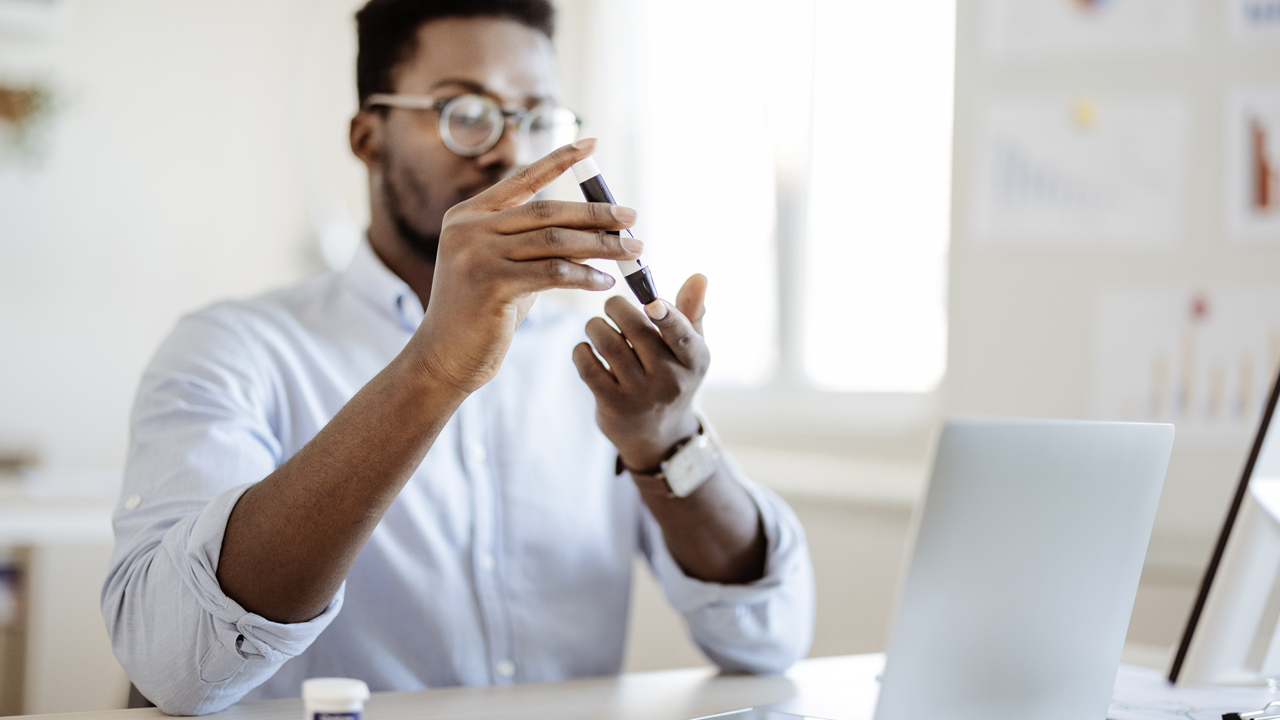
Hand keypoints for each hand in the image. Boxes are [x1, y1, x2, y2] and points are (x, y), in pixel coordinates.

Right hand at [408, 139, 642, 392]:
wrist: (444, 358)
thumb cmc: (480, 316)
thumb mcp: (507, 270)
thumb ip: (536, 247)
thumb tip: (592, 233)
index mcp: (468, 215)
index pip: (522, 180)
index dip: (558, 160)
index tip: (592, 144)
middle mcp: (469, 228)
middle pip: (548, 211)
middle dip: (596, 214)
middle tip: (632, 217)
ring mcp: (477, 254)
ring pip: (555, 241)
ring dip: (600, 245)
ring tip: (632, 251)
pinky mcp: (490, 283)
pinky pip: (553, 273)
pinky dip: (585, 276)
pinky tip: (606, 281)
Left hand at [572, 274, 710, 470]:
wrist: (658, 436)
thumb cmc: (673, 377)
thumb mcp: (690, 350)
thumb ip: (692, 311)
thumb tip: (699, 276)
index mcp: (695, 360)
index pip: (682, 336)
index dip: (667, 316)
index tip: (652, 302)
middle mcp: (671, 380)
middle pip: (637, 330)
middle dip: (616, 307)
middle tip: (611, 305)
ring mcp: (641, 395)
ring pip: (609, 344)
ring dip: (595, 326)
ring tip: (597, 326)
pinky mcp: (614, 406)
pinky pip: (588, 367)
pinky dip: (582, 350)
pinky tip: (587, 348)